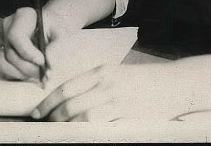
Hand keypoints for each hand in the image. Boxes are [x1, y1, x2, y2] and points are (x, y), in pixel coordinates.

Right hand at [0, 5, 81, 81]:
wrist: (51, 30)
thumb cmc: (55, 30)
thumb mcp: (61, 34)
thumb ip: (57, 47)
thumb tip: (49, 64)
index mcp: (23, 16)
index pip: (16, 35)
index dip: (27, 52)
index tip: (42, 61)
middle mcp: (8, 26)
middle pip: (11, 53)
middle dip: (28, 68)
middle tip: (44, 73)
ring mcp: (2, 39)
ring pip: (4, 63)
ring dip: (22, 73)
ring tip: (37, 73)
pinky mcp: (1, 52)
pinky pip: (3, 69)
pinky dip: (16, 75)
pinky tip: (29, 73)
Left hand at [31, 62, 171, 121]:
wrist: (173, 85)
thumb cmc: (143, 81)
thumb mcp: (116, 74)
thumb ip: (94, 85)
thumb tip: (69, 100)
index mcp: (101, 72)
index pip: (66, 88)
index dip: (48, 102)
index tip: (36, 112)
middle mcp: (106, 86)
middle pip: (70, 104)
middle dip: (53, 118)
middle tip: (43, 126)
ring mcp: (117, 102)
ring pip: (82, 118)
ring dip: (67, 128)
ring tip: (58, 134)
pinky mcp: (128, 118)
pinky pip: (101, 129)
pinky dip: (87, 134)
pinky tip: (79, 137)